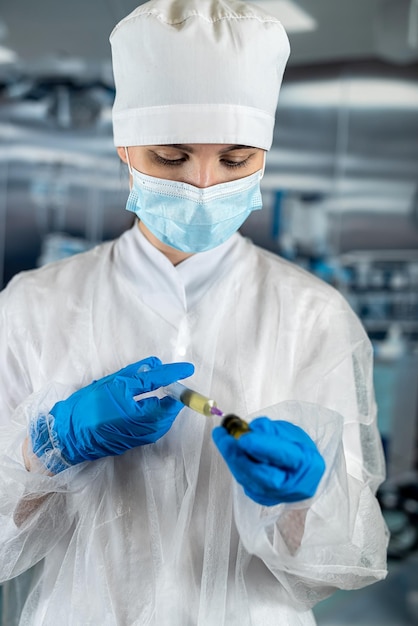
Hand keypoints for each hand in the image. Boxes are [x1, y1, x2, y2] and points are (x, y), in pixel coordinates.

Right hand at [31, 356, 193, 470]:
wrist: (71, 434)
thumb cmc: (89, 406)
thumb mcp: (112, 383)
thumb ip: (136, 373)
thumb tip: (156, 364)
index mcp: (135, 409)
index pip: (161, 386)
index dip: (174, 375)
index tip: (188, 368)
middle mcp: (143, 426)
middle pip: (169, 407)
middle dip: (173, 394)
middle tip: (171, 380)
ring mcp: (142, 437)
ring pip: (165, 418)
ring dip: (167, 405)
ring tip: (162, 391)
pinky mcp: (139, 442)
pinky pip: (157, 426)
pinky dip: (159, 413)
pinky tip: (151, 404)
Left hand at [212, 417, 324, 505]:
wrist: (301, 473)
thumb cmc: (297, 450)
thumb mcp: (290, 433)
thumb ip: (271, 430)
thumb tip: (252, 430)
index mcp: (305, 464)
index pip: (282, 456)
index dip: (262, 447)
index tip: (243, 437)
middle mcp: (291, 485)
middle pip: (260, 474)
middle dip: (237, 454)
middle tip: (223, 436)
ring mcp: (275, 496)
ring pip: (247, 479)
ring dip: (232, 457)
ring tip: (222, 437)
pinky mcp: (261, 498)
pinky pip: (244, 481)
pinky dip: (235, 465)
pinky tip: (229, 450)